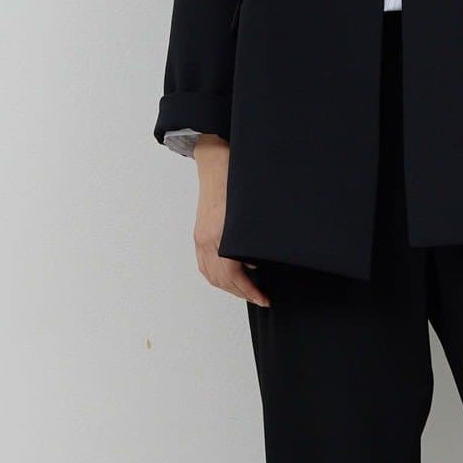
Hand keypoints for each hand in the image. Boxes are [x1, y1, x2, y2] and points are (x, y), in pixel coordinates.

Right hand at [191, 137, 270, 305]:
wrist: (216, 163)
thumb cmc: (236, 183)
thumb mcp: (250, 214)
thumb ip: (252, 241)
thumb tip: (256, 262)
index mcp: (219, 236)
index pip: (233, 275)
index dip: (249, 291)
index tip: (264, 298)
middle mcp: (206, 240)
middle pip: (221, 280)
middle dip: (242, 293)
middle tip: (260, 298)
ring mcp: (200, 238)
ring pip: (210, 275)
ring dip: (229, 287)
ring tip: (248, 291)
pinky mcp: (199, 235)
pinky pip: (204, 265)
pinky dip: (217, 277)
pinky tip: (231, 278)